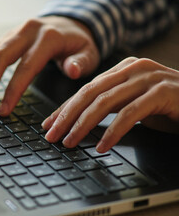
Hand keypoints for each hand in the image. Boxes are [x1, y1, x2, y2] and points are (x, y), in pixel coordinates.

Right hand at [0, 16, 99, 115]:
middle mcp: (26, 32)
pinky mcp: (5, 37)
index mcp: (47, 38)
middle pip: (0, 57)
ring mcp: (13, 33)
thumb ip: (81, 62)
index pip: (26, 66)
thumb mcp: (89, 52)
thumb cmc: (78, 43)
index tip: (4, 111)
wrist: (68, 22)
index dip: (13, 90)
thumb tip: (72, 70)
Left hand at [42, 57, 178, 152]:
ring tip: (70, 142)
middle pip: (89, 93)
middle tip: (52, 135)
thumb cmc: (166, 105)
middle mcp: (133, 68)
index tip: (48, 124)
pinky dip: (113, 132)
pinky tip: (102, 147)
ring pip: (105, 102)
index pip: (85, 89)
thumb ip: (108, 107)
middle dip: (66, 116)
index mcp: (122, 69)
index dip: (64, 108)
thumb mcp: (131, 104)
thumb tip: (76, 122)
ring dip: (83, 125)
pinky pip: (130, 114)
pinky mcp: (162, 92)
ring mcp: (148, 78)